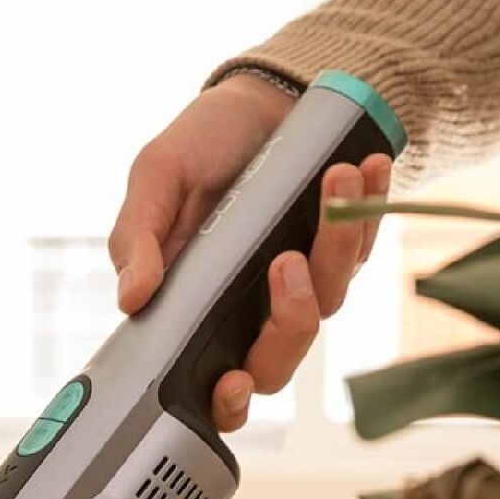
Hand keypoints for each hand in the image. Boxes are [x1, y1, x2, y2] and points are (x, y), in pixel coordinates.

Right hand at [108, 73, 391, 431]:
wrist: (257, 97)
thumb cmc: (200, 145)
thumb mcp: (157, 180)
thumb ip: (138, 238)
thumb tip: (130, 299)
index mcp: (194, 309)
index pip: (210, 384)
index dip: (226, 402)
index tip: (234, 382)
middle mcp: (248, 311)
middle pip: (278, 360)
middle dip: (292, 319)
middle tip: (286, 260)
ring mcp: (299, 285)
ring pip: (328, 300)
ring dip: (336, 243)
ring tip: (334, 178)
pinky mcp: (339, 253)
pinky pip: (362, 250)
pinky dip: (368, 209)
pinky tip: (366, 166)